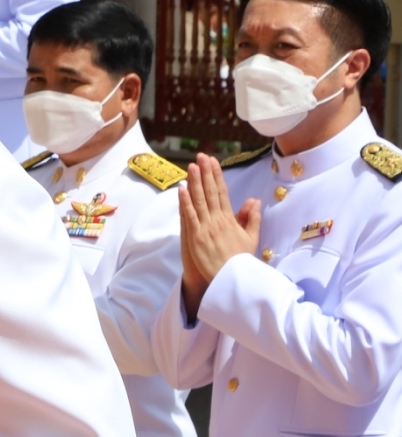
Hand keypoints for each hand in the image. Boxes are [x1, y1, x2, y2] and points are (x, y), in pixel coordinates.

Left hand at [178, 153, 262, 313]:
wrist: (232, 280)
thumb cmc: (239, 261)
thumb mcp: (251, 238)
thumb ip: (251, 218)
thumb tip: (254, 200)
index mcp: (230, 220)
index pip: (222, 193)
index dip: (217, 176)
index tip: (213, 162)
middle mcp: (218, 221)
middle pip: (211, 192)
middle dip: (206, 173)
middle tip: (202, 156)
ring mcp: (206, 228)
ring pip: (199, 201)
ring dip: (195, 182)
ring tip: (192, 166)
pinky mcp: (196, 238)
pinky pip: (190, 217)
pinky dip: (185, 203)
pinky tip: (182, 189)